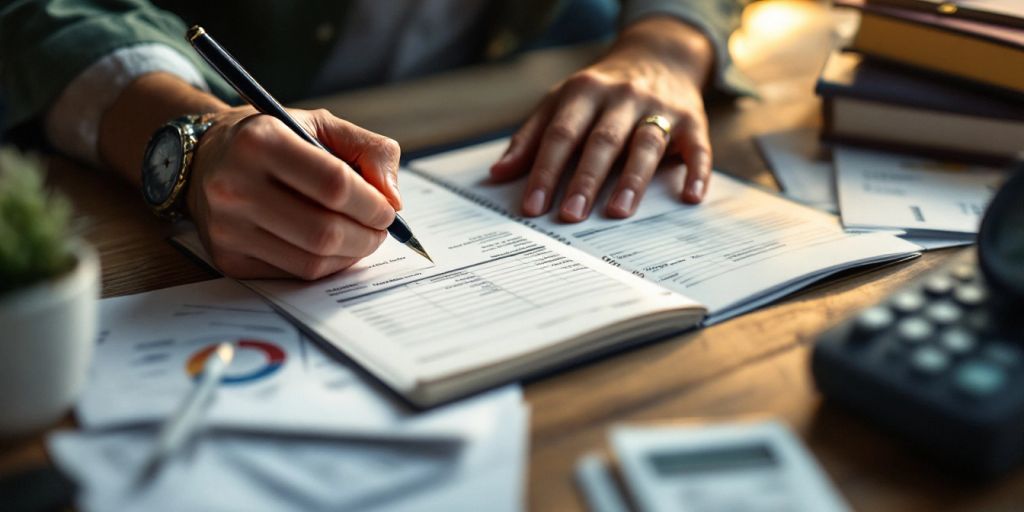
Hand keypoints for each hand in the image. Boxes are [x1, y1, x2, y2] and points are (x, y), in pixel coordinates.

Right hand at [186, 107, 401, 279]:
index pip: (334, 184)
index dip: (372, 203)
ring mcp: (228, 227)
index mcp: (260, 141)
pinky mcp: (228, 258)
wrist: (207, 159)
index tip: (388, 209)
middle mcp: (235, 185)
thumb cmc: (275, 140)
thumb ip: (369, 151)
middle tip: (380, 230)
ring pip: (312, 261)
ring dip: (351, 255)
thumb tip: (393, 199)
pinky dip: (326, 266)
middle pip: (324, 231)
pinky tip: (331, 248)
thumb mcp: (321, 126)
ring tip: (361, 238)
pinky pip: (294, 274)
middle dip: (367, 236)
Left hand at [490, 17, 714, 221]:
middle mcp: (622, 96)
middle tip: (570, 215)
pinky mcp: (692, 120)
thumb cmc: (600, 92)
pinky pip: (697, 147)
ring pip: (646, 143)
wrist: (659, 56)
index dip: (546, 171)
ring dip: (632, 179)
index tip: (533, 206)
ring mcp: (659, 106)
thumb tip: (498, 174)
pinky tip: (690, 197)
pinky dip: (696, 172)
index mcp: (583, 91)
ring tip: (618, 212)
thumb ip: (531, 138)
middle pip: (601, 141)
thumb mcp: (561, 102)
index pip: (561, 134)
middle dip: (585, 180)